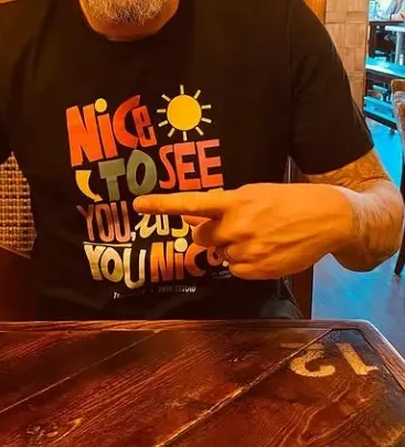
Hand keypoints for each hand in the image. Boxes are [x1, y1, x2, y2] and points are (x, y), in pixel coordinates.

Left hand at [133, 183, 354, 279]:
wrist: (326, 218)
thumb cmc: (286, 200)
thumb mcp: (253, 194)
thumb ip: (222, 207)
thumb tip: (194, 220)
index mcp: (233, 202)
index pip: (190, 203)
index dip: (162, 204)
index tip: (138, 204)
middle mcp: (235, 227)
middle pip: (201, 238)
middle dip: (211, 234)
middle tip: (235, 226)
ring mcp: (246, 250)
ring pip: (220, 255)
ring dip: (231, 248)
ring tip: (260, 236)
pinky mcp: (257, 270)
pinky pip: (235, 269)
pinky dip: (245, 262)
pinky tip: (265, 250)